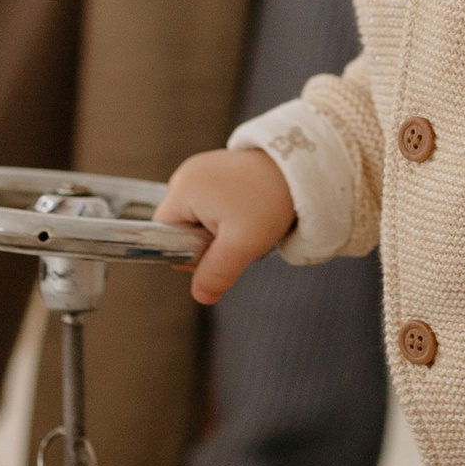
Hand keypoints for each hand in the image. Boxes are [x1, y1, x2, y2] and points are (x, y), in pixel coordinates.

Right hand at [158, 146, 295, 303]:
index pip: (163, 234)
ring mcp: (201, 170)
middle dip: (207, 241)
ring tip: (247, 223)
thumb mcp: (242, 245)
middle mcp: (186, 175)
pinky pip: (211, 204)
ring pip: (198, 218)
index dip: (187, 251)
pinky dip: (228, 216)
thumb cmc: (268, 202)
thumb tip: (200, 296)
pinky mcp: (217, 170)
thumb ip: (216, 272)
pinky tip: (249, 211)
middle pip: (181, 227)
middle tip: (238, 238)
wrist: (300, 169)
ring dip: (220, 230)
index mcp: (182, 190)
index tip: (217, 249)